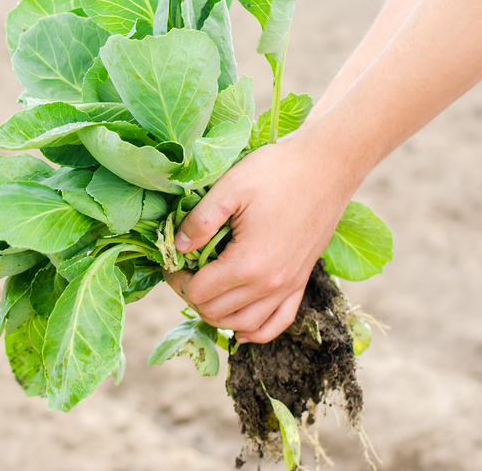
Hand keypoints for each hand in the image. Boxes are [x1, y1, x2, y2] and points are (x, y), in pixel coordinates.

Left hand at [163, 132, 356, 342]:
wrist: (326, 166)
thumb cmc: (276, 172)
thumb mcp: (229, 188)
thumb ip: (199, 221)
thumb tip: (176, 247)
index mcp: (247, 263)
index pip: (198, 292)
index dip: (176, 280)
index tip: (170, 263)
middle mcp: (270, 284)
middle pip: (216, 312)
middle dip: (192, 296)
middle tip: (183, 273)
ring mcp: (289, 286)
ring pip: (244, 324)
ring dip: (217, 315)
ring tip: (203, 292)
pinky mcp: (302, 281)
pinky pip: (278, 322)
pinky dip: (256, 331)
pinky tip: (240, 328)